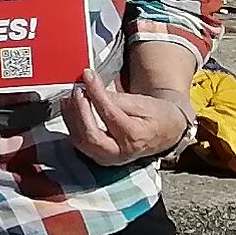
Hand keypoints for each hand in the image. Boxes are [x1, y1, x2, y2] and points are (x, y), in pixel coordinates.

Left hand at [60, 70, 192, 167]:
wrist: (165, 132)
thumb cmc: (155, 115)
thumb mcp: (142, 102)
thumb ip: (116, 98)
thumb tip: (91, 86)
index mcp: (135, 136)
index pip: (109, 114)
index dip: (96, 93)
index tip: (88, 76)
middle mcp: (120, 152)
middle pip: (91, 136)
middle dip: (80, 111)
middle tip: (77, 90)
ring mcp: (108, 159)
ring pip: (82, 142)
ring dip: (72, 117)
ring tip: (70, 96)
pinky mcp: (99, 158)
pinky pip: (80, 143)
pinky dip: (72, 125)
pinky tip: (69, 108)